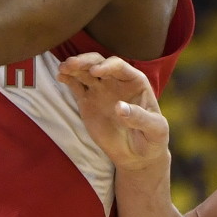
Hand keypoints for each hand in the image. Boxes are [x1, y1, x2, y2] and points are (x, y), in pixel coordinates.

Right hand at [57, 52, 170, 171]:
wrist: (136, 155)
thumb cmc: (152, 139)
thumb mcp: (156, 130)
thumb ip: (140, 118)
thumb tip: (119, 106)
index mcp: (135, 82)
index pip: (119, 66)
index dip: (107, 66)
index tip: (95, 72)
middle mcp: (116, 82)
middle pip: (98, 62)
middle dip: (85, 61)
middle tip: (71, 64)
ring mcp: (100, 90)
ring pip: (84, 71)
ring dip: (73, 67)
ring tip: (62, 68)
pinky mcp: (87, 101)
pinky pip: (75, 85)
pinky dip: (67, 79)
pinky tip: (60, 76)